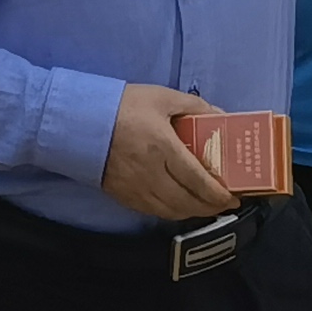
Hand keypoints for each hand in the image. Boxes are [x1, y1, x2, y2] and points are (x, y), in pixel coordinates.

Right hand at [101, 82, 238, 221]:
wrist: (79, 121)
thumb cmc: (122, 106)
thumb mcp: (161, 97)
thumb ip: (194, 105)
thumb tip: (221, 116)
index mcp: (163, 146)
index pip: (197, 179)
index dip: (217, 193)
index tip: (233, 197)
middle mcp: (151, 172)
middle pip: (187, 201)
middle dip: (210, 207)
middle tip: (224, 205)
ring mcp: (136, 187)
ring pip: (171, 211)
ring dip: (192, 213)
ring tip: (206, 207)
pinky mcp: (123, 195)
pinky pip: (153, 211)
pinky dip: (171, 213)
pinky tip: (179, 206)